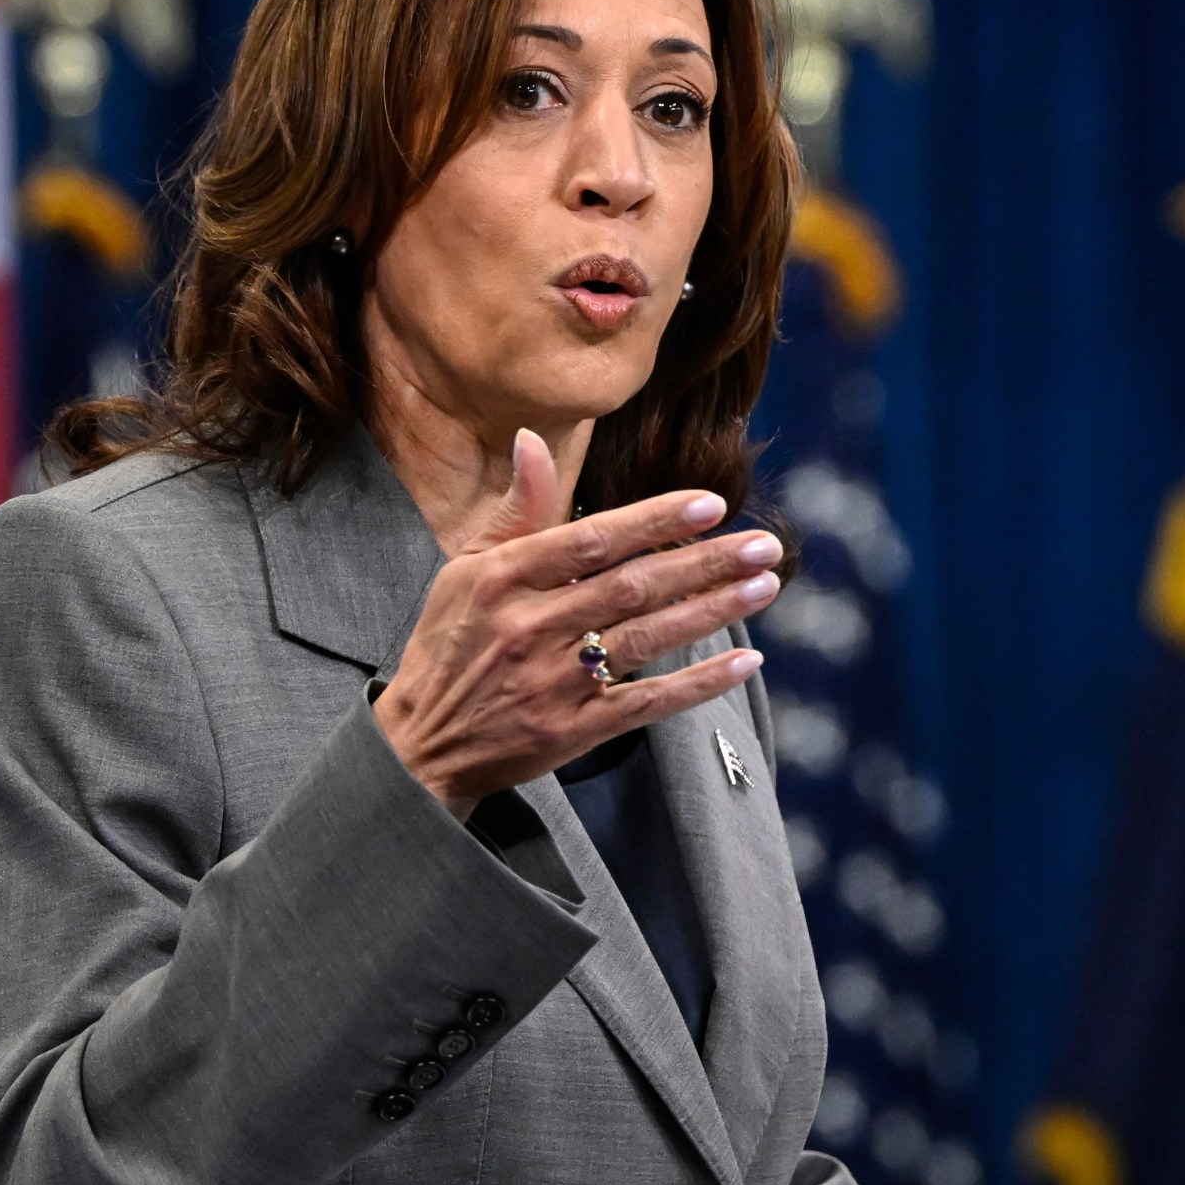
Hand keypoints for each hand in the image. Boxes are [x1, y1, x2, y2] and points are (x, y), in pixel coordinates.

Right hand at [373, 428, 780, 817]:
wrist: (420, 744)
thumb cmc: (446, 646)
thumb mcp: (464, 571)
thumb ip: (515, 511)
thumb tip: (531, 440)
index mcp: (499, 580)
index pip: (590, 540)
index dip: (654, 521)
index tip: (710, 504)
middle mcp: (526, 627)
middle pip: (630, 588)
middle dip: (703, 563)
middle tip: (764, 545)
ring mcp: (550, 683)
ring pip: (645, 639)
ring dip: (711, 611)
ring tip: (764, 585)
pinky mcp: (569, 731)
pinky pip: (646, 703)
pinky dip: (698, 683)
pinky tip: (743, 662)